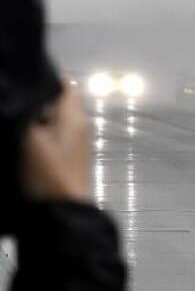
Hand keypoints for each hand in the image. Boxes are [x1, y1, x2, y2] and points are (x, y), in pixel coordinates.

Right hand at [21, 85, 91, 201]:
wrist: (61, 211)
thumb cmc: (47, 172)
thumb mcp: (31, 138)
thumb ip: (31, 113)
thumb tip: (29, 98)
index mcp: (75, 116)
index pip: (65, 85)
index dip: (45, 80)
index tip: (25, 82)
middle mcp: (81, 124)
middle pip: (60, 102)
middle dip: (39, 101)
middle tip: (17, 105)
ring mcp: (79, 142)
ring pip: (56, 120)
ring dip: (39, 119)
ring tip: (17, 122)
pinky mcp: (72, 157)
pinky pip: (56, 136)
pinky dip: (43, 134)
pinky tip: (26, 143)